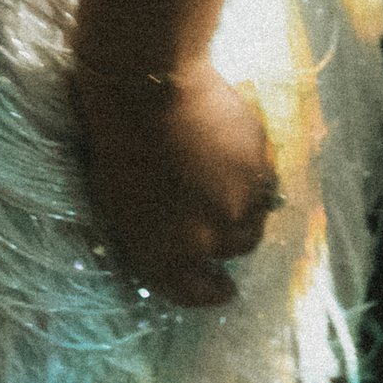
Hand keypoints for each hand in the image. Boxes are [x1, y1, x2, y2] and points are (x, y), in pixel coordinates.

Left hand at [74, 60, 281, 310]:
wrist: (148, 89)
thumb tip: (176, 242)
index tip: (224, 290)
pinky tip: (241, 157)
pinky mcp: (261, 168)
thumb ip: (152, 234)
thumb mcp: (117, 205)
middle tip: (223, 215)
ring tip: (232, 182)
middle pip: (235, 249)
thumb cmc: (115, 143)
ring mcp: (240, 204)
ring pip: (256, 218)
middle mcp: (209, 240)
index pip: (194, 292)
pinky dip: (256, 176)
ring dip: (247, 207)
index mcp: (165, 254)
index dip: (210, 293)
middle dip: (230, 237)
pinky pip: (267, 183)